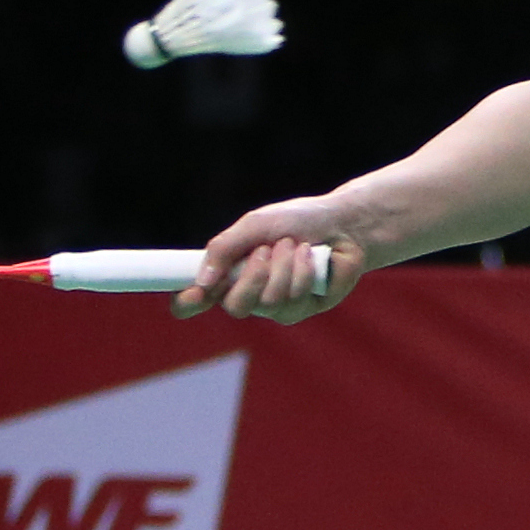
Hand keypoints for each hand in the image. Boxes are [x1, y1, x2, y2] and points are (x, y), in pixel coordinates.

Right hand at [170, 199, 367, 324]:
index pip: (198, 298)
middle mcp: (249, 293)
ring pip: (268, 303)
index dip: (188, 302)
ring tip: (293, 245)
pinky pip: (293, 301)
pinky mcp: (302, 309)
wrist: (342, 223)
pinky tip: (309, 256)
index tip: (190, 295)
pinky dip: (300, 272)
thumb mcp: (254, 225)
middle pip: (234, 307)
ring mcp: (276, 306)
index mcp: (229, 272)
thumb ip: (223, 248)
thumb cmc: (295, 220)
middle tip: (265, 251)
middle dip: (251, 277)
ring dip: (282, 268)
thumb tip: (201, 280)